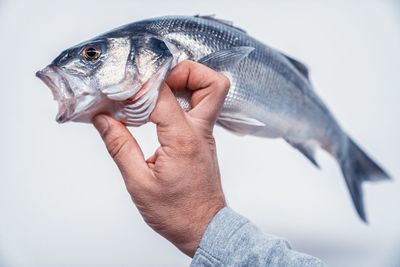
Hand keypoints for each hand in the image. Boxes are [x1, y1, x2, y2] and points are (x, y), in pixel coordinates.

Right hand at [93, 61, 229, 256]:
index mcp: (183, 140)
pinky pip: (201, 107)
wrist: (203, 228)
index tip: (121, 91)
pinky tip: (161, 107)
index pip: (164, 96)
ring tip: (158, 89)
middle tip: (158, 78)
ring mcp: (206, 135)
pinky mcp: (204, 139)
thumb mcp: (139, 183)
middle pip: (212, 83)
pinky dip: (184, 97)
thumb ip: (120, 146)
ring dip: (187, 81)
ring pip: (212, 92)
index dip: (140, 86)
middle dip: (185, 70)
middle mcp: (200, 132)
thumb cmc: (176, 213)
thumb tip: (104, 119)